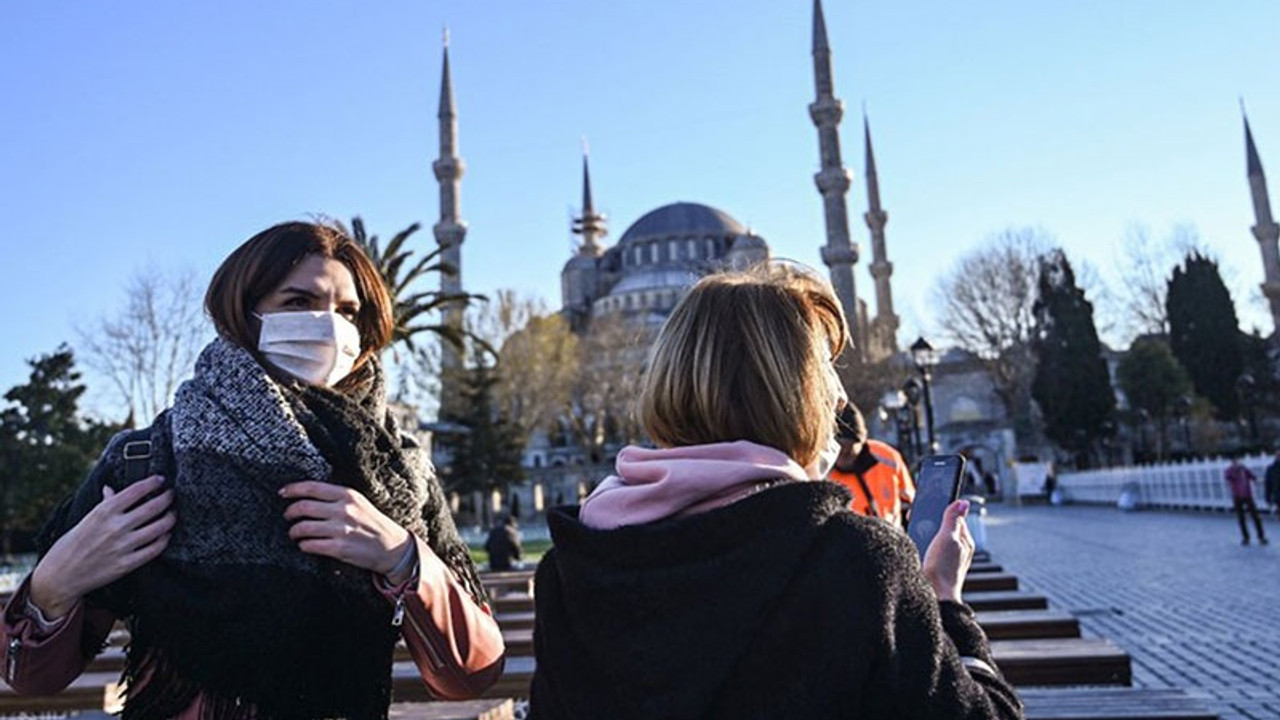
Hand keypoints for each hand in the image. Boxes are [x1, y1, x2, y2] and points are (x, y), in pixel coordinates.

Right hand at [30, 476, 175, 618]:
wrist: (61, 576)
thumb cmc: (71, 545)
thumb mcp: (86, 519)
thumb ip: (103, 504)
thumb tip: (110, 488)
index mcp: (104, 512)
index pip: (136, 490)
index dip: (153, 482)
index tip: (160, 480)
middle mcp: (115, 527)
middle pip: (153, 507)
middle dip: (167, 498)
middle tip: (172, 495)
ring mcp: (123, 546)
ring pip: (159, 528)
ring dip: (171, 518)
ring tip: (172, 513)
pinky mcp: (127, 564)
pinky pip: (155, 549)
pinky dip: (164, 539)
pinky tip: (166, 534)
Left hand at [280, 481, 412, 576]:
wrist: (392, 547)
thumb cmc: (373, 523)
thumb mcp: (359, 502)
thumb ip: (336, 498)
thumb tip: (308, 496)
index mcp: (347, 495)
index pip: (312, 488)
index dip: (293, 489)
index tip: (282, 493)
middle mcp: (343, 510)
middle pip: (303, 507)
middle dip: (290, 512)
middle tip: (288, 516)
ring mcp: (341, 529)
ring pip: (303, 527)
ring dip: (294, 531)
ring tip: (294, 533)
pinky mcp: (340, 548)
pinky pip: (310, 545)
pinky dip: (304, 545)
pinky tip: (306, 545)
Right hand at [921, 499, 973, 603]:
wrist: (934, 596)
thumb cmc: (942, 569)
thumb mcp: (948, 538)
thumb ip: (953, 519)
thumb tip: (963, 502)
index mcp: (965, 541)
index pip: (955, 517)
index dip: (940, 512)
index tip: (928, 511)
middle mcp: (959, 549)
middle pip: (944, 528)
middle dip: (932, 524)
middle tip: (923, 527)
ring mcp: (949, 559)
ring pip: (936, 539)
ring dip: (927, 536)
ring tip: (923, 542)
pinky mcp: (938, 567)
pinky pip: (931, 550)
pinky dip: (924, 547)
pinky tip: (920, 552)